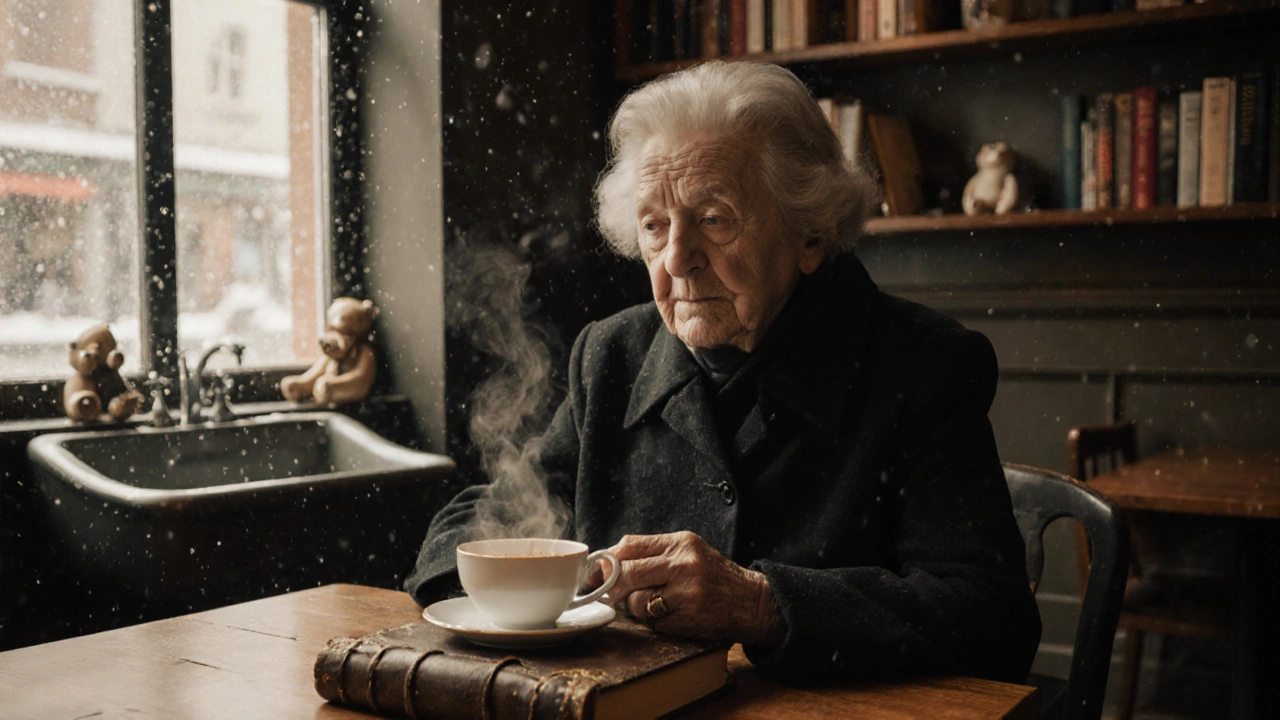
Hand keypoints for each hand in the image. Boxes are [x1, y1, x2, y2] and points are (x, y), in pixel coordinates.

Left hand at [601, 531, 784, 645]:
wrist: (753, 602)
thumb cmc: (714, 578)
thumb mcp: (689, 554)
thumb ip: (653, 555)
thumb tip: (606, 567)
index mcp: (680, 542)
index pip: (629, 546)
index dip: (606, 562)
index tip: (594, 575)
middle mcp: (683, 562)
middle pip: (627, 573)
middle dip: (612, 588)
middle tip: (610, 597)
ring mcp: (686, 590)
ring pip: (637, 601)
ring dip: (638, 609)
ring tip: (657, 606)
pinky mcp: (689, 615)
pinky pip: (654, 622)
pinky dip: (656, 623)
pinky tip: (674, 617)